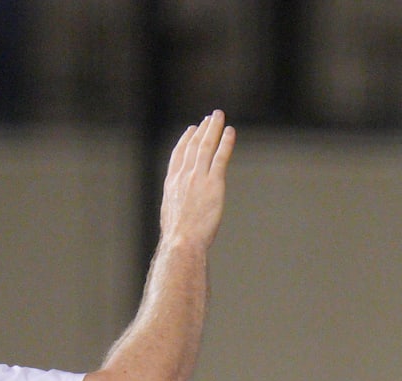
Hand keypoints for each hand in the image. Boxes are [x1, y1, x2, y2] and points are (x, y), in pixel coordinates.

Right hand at [158, 110, 236, 249]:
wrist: (182, 241)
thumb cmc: (178, 238)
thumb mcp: (172, 217)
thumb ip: (178, 207)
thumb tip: (181, 216)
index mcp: (171, 183)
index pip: (179, 154)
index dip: (186, 139)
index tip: (192, 129)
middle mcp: (183, 176)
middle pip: (193, 145)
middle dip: (202, 129)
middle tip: (210, 117)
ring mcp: (198, 177)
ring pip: (206, 146)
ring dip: (213, 128)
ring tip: (219, 116)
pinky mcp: (213, 183)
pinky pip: (220, 156)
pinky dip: (225, 142)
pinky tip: (230, 131)